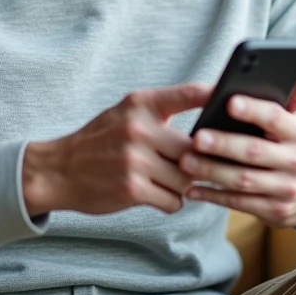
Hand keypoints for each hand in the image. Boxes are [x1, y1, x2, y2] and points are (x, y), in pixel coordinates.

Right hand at [22, 84, 211, 217]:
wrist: (58, 170)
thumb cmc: (100, 140)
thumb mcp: (126, 113)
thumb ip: (161, 111)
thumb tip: (209, 115)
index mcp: (140, 104)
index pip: (189, 93)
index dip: (217, 96)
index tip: (237, 102)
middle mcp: (139, 129)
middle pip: (195, 147)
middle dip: (200, 160)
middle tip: (202, 164)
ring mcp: (135, 160)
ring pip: (187, 177)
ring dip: (186, 184)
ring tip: (172, 180)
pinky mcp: (132, 189)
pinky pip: (174, 200)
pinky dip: (172, 200)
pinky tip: (158, 195)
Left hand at [180, 65, 295, 226]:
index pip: (274, 118)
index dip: (253, 110)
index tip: (229, 101)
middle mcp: (294, 162)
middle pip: (254, 152)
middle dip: (223, 145)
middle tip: (195, 137)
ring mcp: (285, 189)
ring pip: (243, 180)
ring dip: (212, 172)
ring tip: (186, 162)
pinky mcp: (274, 211)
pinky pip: (239, 203)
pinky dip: (214, 196)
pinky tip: (192, 189)